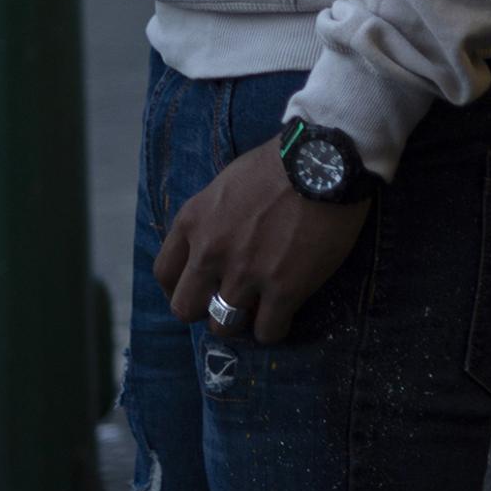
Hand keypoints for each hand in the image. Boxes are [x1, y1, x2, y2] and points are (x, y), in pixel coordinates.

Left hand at [155, 138, 370, 344]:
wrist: (326, 159)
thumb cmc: (281, 162)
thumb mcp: (226, 182)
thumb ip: (212, 216)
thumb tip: (214, 238)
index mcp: (193, 222)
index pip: (165, 273)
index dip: (180, 287)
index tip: (199, 288)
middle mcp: (210, 253)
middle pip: (185, 309)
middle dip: (205, 309)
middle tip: (228, 302)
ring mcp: (246, 274)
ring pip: (224, 326)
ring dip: (240, 322)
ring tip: (259, 312)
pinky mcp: (284, 288)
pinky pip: (267, 331)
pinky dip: (274, 329)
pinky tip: (285, 315)